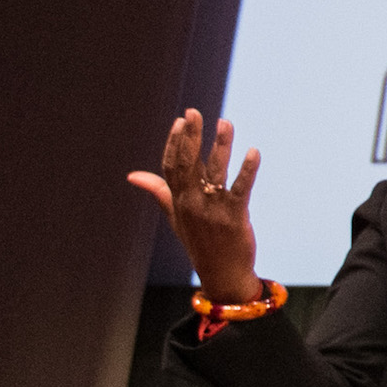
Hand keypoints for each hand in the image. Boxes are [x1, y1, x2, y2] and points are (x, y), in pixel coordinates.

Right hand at [128, 110, 263, 303]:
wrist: (222, 274)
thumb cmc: (200, 242)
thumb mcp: (176, 216)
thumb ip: (159, 191)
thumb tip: (133, 175)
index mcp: (178, 201)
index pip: (171, 166)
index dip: (175, 142)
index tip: (180, 120)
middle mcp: (192, 203)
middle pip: (189, 164)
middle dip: (192, 136)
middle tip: (195, 112)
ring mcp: (213, 209)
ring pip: (215, 171)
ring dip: (221, 145)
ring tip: (225, 123)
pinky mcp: (234, 216)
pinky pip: (240, 189)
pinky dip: (247, 170)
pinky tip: (253, 152)